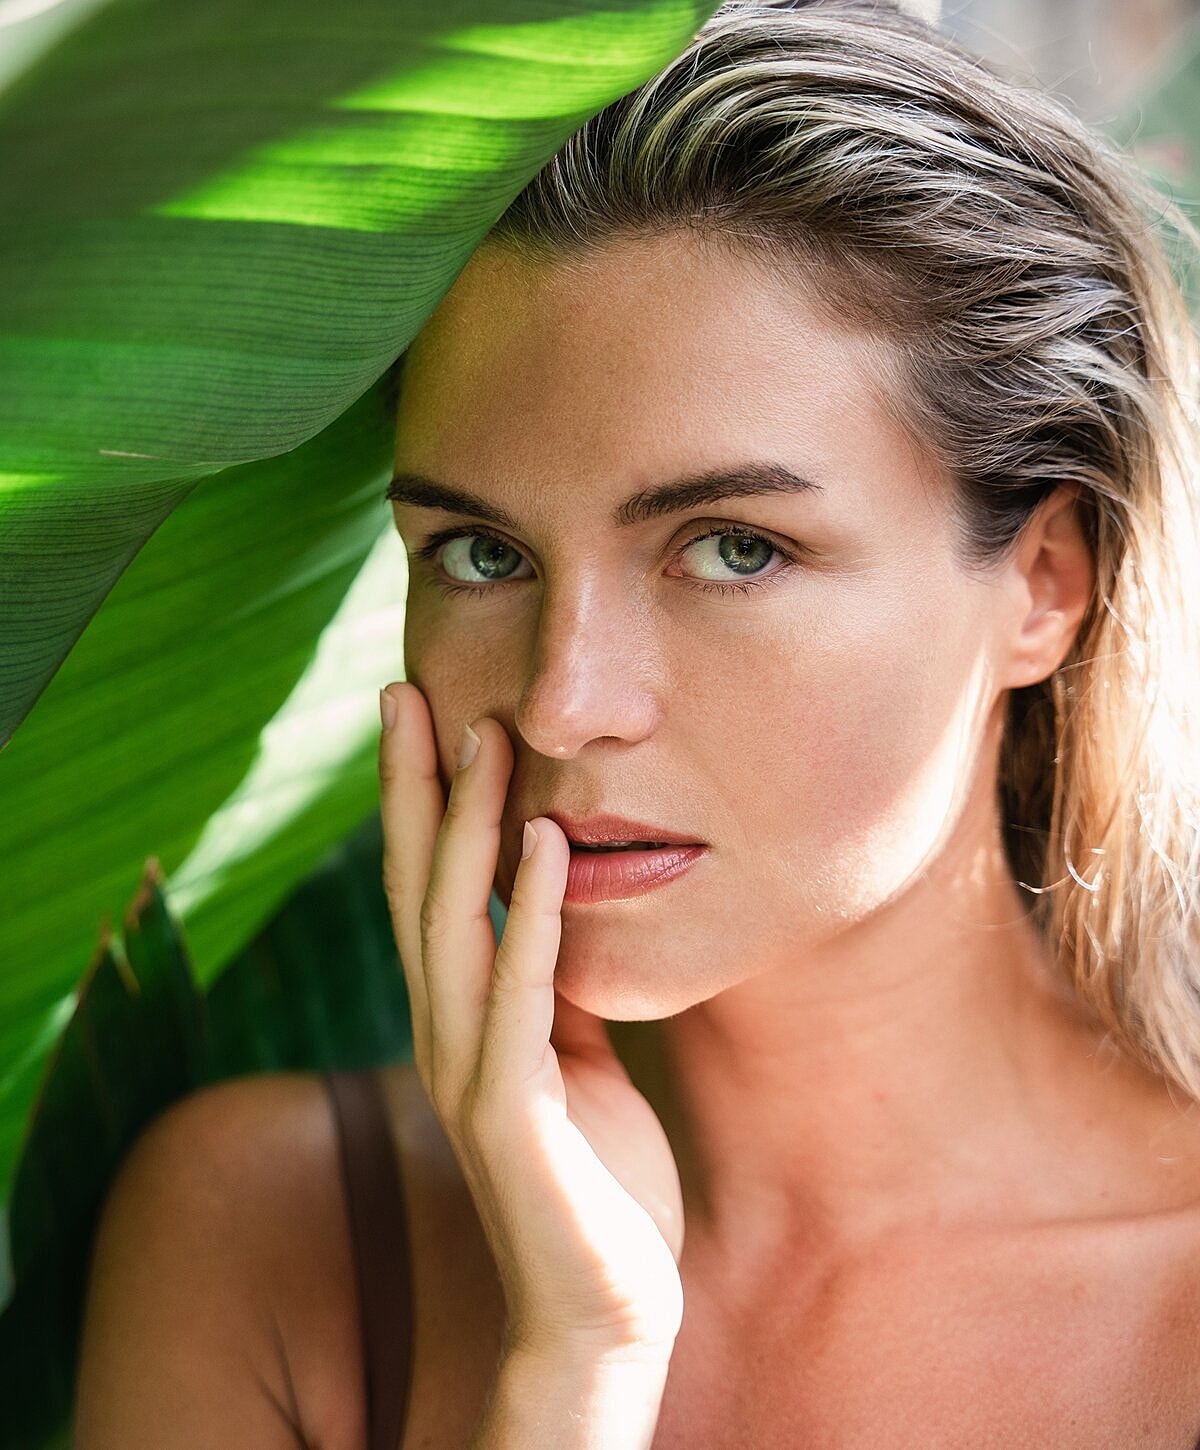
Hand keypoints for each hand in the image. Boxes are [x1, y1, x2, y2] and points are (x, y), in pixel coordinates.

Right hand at [378, 681, 684, 1363]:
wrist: (605, 1311)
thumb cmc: (597, 1180)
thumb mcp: (575, 1059)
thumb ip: (553, 987)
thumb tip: (559, 906)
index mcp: (460, 1020)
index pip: (426, 891)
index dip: (418, 804)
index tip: (423, 714)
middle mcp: (447, 1035)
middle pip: (417, 888)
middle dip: (412, 789)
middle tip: (407, 691)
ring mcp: (472, 1074)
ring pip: (453, 925)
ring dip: (466, 825)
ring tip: (482, 736)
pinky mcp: (513, 1115)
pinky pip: (522, 993)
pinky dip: (527, 912)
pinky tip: (541, 840)